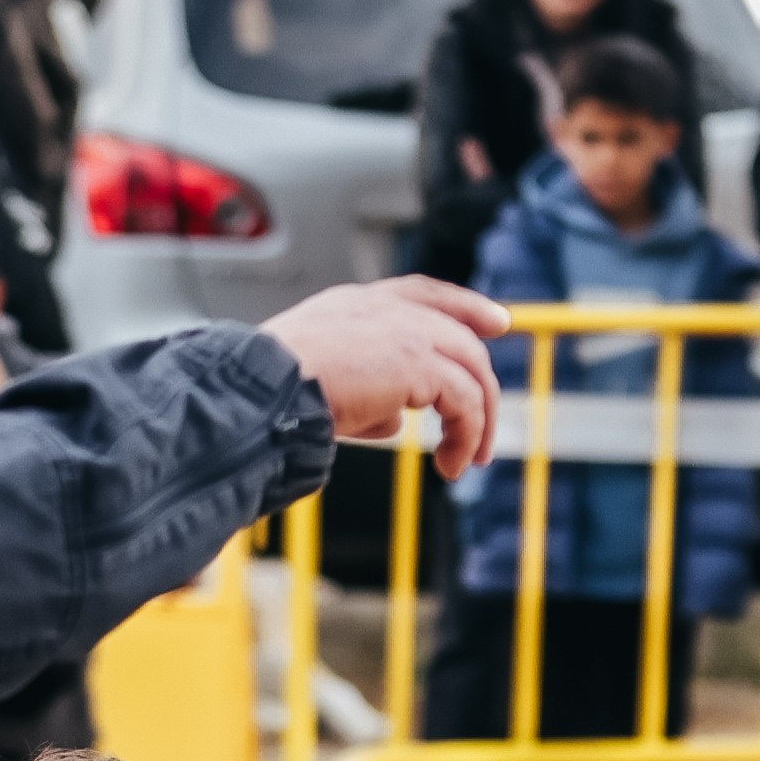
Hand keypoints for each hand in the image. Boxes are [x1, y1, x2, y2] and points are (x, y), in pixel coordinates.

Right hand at [263, 277, 514, 474]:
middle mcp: (385, 309)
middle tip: (486, 431)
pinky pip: (465, 401)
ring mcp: (406, 331)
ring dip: (477, 421)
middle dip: (483, 379)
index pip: (423, 294)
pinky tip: (450, 466)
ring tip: (465, 462)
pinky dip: (467, 436)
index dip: (464, 306)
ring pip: (471, 369)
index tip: (497, 322)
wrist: (262, 391)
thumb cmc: (271, 395)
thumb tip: (397, 422)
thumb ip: (367, 397)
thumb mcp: (324, 387)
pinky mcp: (419, 363)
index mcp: (356, 304)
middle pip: (459, 333)